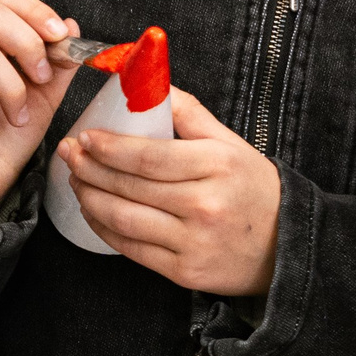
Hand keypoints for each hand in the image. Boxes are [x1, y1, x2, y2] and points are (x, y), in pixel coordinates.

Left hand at [54, 87, 280, 295]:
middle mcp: (205, 205)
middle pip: (131, 186)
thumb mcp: (231, 143)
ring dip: (90, 198)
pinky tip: (93, 212)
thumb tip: (147, 83)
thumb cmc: (253, 189)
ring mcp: (193, 242)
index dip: (111, 147)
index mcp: (217, 165)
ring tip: (76, 181)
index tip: (86, 137)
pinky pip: (131, 249)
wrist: (285, 247)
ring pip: (124, 219)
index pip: (150, 157)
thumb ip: (189, 113)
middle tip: (69, 154)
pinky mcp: (184, 272)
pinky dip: (104, 228)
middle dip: (90, 169)